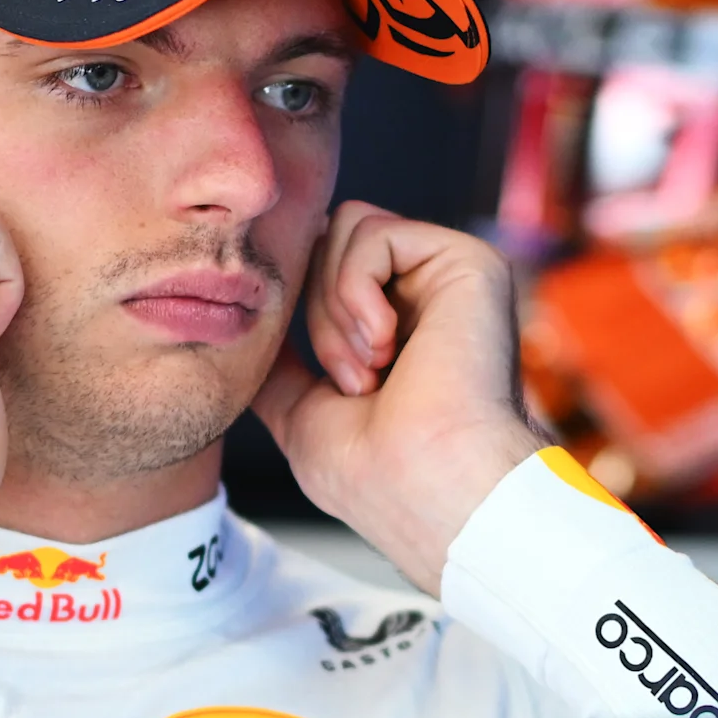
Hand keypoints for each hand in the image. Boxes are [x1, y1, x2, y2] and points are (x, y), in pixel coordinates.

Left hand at [252, 202, 543, 593]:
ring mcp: (448, 279)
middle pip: (327, 246)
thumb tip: (250, 331)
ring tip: (372, 369)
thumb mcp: (303, 416)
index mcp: (399, 332)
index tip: (332, 385)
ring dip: (336, 308)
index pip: (323, 275)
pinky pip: (370, 231)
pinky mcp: (466, 261)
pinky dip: (356, 286)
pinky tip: (387, 343)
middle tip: (356, 383)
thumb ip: (282, 369)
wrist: (433, 486)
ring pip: (344, 231)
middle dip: (318, 317)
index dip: (301, 317)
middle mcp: (427, 300)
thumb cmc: (377, 475)